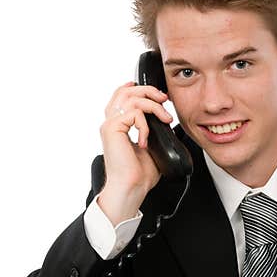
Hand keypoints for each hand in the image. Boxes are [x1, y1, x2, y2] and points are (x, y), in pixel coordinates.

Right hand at [98, 82, 173, 224]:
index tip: (159, 96)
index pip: (122, 95)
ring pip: (131, 98)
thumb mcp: (151, 145)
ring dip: (153, 106)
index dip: (139, 88)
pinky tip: (145, 141)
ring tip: (165, 119)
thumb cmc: (139, 174)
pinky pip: (133, 114)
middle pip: (126, 90)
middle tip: (164, 100)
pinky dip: (145, 125)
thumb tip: (166, 119)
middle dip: (149, 91)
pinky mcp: (112, 129)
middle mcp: (111, 123)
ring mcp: (110, 125)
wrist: (132, 188)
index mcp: (118, 125)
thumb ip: (153, 129)